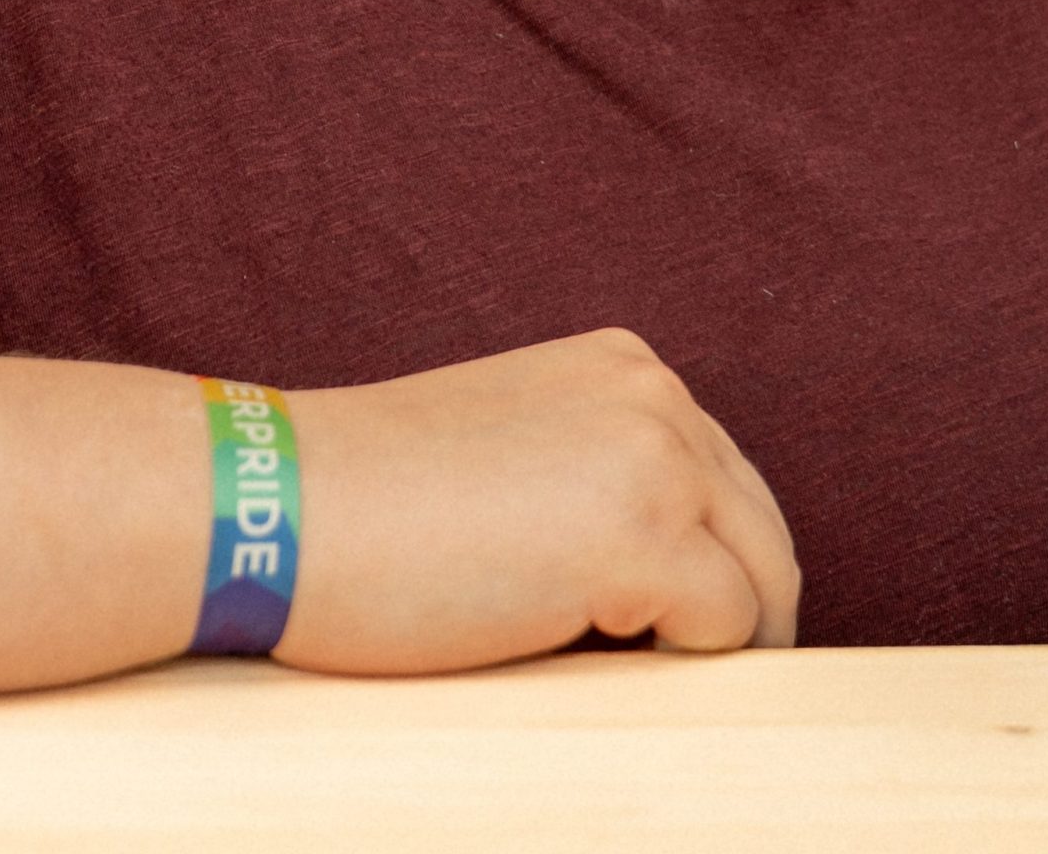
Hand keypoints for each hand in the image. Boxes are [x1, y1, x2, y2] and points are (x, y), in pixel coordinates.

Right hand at [272, 327, 798, 673]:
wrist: (285, 504)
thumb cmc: (374, 501)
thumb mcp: (514, 450)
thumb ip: (597, 475)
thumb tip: (681, 583)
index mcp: (623, 365)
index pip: (725, 477)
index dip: (712, 558)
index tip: (677, 623)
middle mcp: (655, 394)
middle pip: (762, 530)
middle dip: (736, 609)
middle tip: (675, 678)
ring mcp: (656, 460)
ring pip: (761, 583)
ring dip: (714, 643)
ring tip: (636, 681)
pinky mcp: (643, 538)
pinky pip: (724, 633)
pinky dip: (682, 670)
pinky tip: (597, 662)